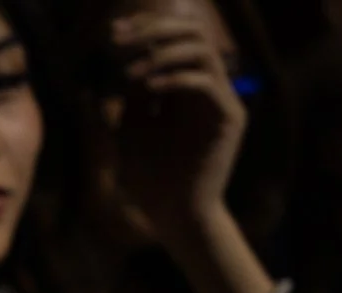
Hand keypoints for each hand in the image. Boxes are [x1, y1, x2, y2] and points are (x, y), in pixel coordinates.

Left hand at [108, 11, 246, 241]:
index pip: (174, 37)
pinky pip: (207, 82)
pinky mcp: (229, 117)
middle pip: (194, 31)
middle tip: (120, 38)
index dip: (145, 28)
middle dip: (155, 29)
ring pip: (203, 50)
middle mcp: (206, 86)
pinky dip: (176, 78)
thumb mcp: (129, 130)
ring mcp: (220, 100)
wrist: (173, 215)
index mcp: (184, 86)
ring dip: (163, 53)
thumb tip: (119, 58)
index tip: (112, 32)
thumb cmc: (149, 179)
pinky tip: (148, 88)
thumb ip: (129, 96)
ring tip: (132, 72)